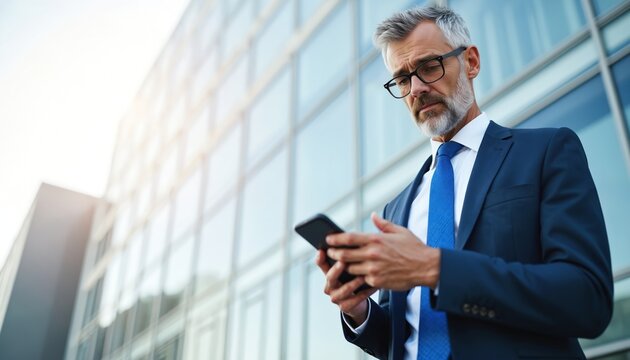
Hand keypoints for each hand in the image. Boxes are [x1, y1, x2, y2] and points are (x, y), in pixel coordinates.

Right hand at [315, 249, 376, 324]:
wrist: (358, 301)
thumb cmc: (355, 278)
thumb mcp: (350, 266)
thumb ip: (349, 255)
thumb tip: (352, 238)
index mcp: (329, 272)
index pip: (321, 264)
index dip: (320, 258)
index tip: (322, 250)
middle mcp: (329, 285)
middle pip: (329, 277)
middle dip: (336, 269)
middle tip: (343, 261)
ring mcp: (336, 297)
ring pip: (342, 290)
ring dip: (352, 284)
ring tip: (362, 277)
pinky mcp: (345, 307)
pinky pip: (354, 300)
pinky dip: (364, 294)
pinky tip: (373, 287)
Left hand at [326, 213, 440, 290]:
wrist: (426, 267)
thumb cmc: (414, 248)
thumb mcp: (400, 231)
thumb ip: (383, 224)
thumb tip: (373, 215)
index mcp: (376, 239)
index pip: (349, 238)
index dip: (336, 239)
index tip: (328, 239)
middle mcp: (372, 254)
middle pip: (344, 254)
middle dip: (334, 254)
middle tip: (330, 253)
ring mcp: (374, 269)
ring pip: (350, 268)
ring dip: (345, 267)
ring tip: (340, 264)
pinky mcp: (377, 281)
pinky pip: (362, 279)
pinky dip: (358, 277)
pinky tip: (355, 275)